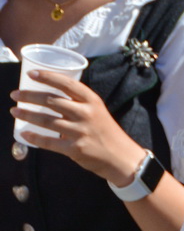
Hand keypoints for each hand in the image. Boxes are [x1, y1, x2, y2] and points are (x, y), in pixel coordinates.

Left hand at [12, 69, 141, 184]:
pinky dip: (34, 137)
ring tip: (14, 111)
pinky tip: (24, 133)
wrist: (120, 156)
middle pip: (52, 101)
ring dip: (27, 115)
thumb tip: (50, 98)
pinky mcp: (75, 148)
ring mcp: (80, 131)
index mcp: (92, 101)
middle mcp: (86, 113)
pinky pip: (48, 142)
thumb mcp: (97, 111)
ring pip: (46, 120)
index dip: (47, 77)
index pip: (67, 84)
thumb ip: (78, 104)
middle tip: (15, 95)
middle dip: (29, 96)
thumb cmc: (105, 131)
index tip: (31, 74)